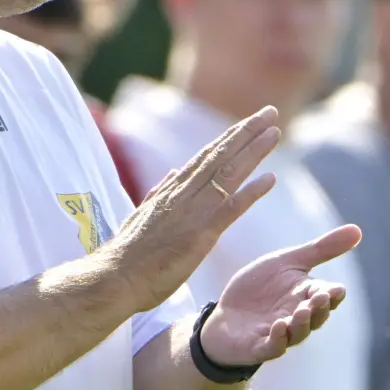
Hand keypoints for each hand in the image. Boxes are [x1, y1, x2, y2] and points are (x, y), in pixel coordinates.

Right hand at [105, 107, 281, 311]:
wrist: (114, 278)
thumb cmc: (127, 255)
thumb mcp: (141, 216)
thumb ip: (158, 193)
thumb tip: (171, 173)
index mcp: (172, 191)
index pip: (205, 156)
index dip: (229, 137)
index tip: (249, 122)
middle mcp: (183, 194)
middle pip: (220, 156)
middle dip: (246, 132)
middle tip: (270, 112)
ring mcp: (192, 212)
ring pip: (228, 174)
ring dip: (253, 151)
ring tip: (274, 132)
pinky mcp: (200, 235)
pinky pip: (231, 209)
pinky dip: (251, 192)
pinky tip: (271, 179)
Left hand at [199, 224, 360, 367]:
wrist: (226, 312)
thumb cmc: (260, 287)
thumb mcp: (288, 262)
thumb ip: (321, 249)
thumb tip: (358, 230)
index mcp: (306, 296)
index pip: (327, 297)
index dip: (333, 294)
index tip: (337, 289)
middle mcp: (297, 317)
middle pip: (316, 316)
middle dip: (320, 308)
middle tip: (322, 296)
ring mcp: (279, 334)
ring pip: (298, 333)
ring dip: (302, 323)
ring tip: (302, 310)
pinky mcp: (258, 347)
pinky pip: (272, 347)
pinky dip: (278, 339)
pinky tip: (279, 325)